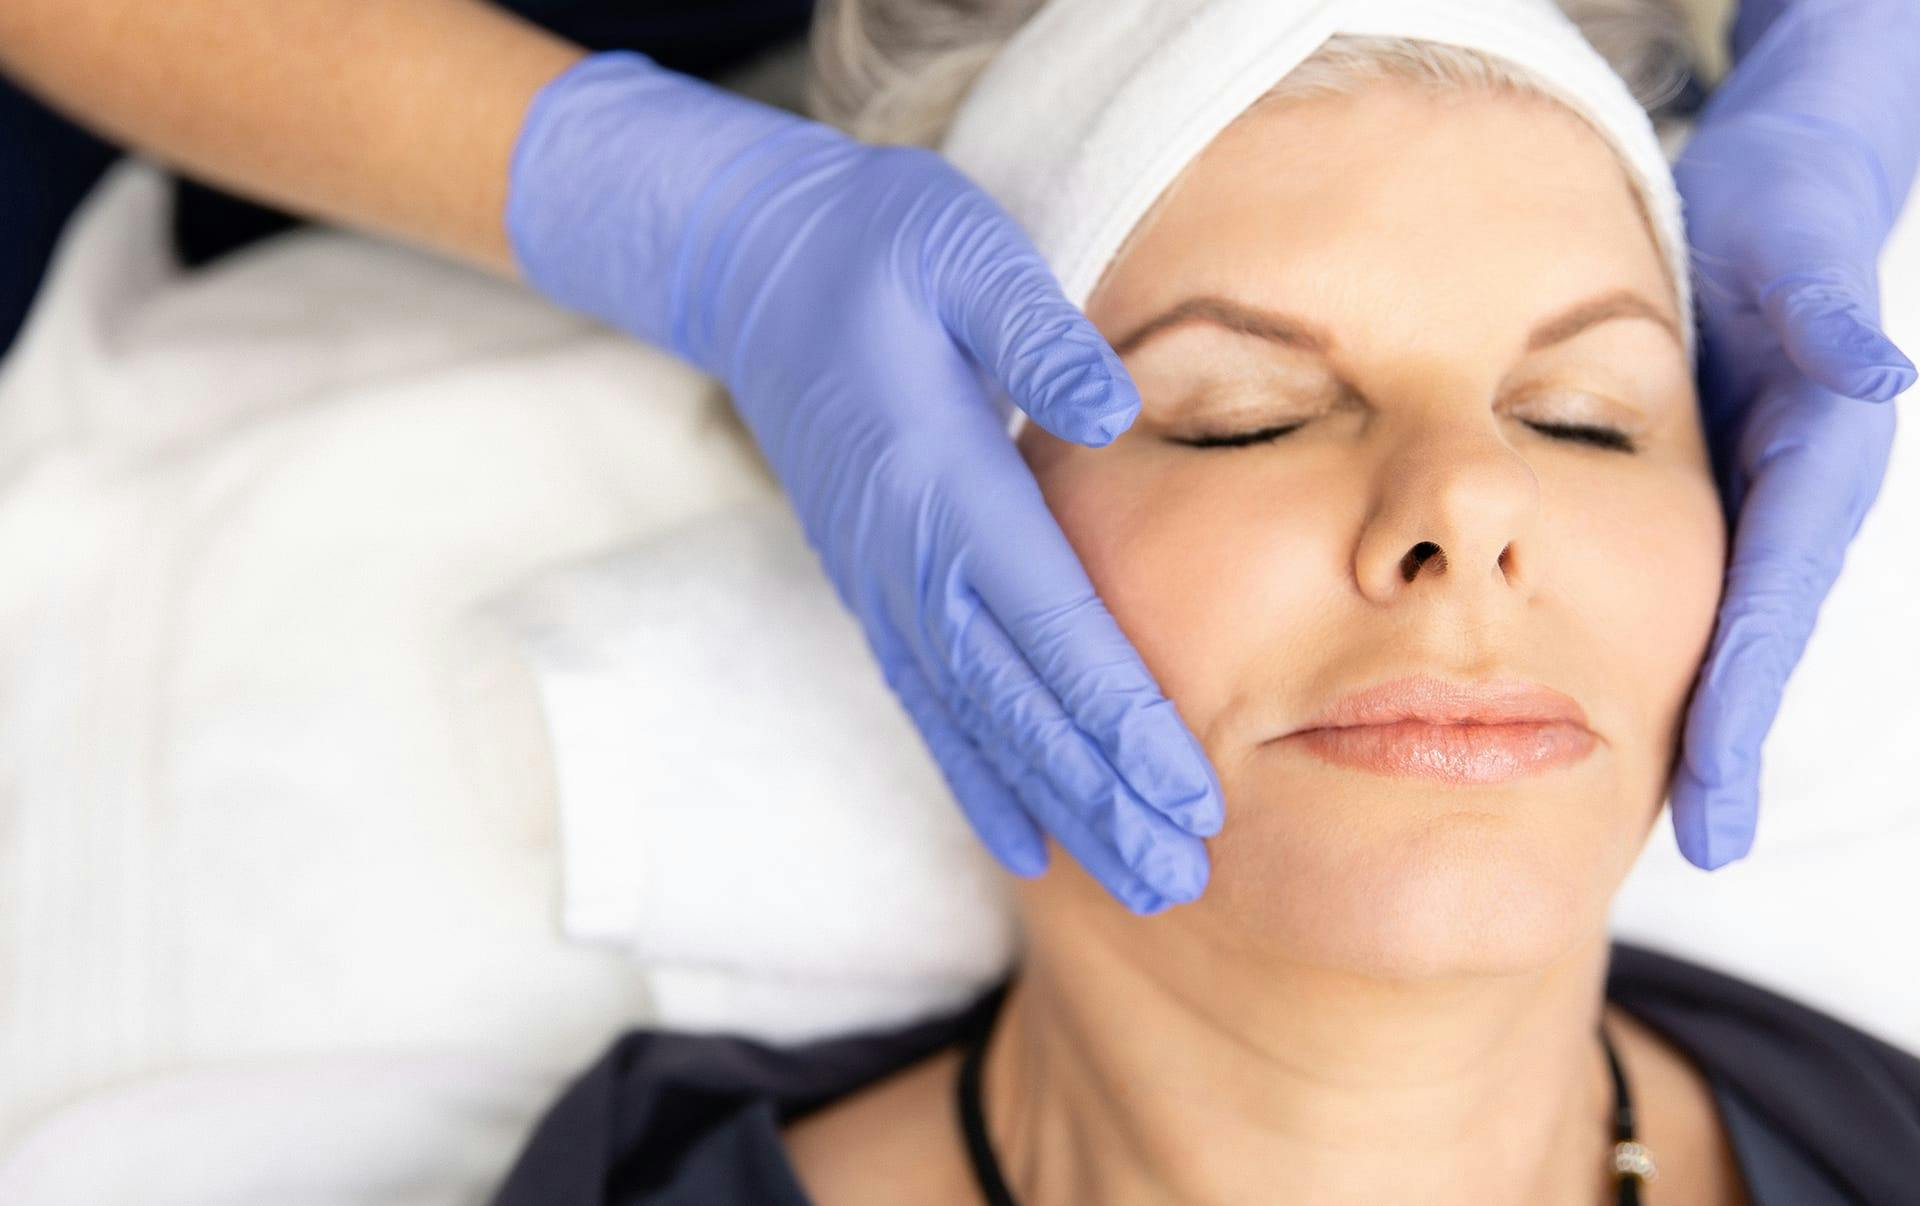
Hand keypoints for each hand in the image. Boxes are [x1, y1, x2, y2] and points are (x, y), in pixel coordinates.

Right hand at [506, 53, 1222, 911]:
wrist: (750, 267)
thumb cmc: (875, 245)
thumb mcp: (959, 246)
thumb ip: (1034, 330)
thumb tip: (1117, 407)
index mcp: (944, 483)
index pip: (1050, 624)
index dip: (1121, 717)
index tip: (1191, 795)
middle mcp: (909, 558)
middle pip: (1017, 704)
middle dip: (1101, 795)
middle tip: (1179, 879)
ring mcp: (882, 584)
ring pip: (975, 722)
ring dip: (1055, 806)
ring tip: (1130, 880)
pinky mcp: (872, 587)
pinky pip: (927, 702)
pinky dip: (975, 775)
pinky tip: (1019, 837)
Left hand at [1669, 0, 1918, 866]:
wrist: (1772, 194)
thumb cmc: (1783, 221)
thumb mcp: (1801, 259)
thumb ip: (1833, 319)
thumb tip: (1879, 373)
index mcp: (1813, 469)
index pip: (1768, 610)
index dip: (1740, 710)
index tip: (1715, 811)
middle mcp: (1787, 503)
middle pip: (1748, 645)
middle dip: (1724, 751)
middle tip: (1698, 852)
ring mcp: (1750, 501)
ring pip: (1718, 630)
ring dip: (1695, 722)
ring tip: (1660, 818)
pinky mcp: (1708, 490)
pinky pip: (1680, 586)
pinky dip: (1664, 655)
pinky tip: (1610, 708)